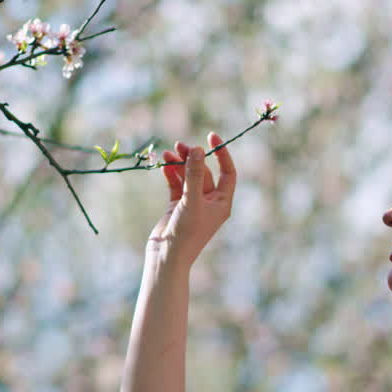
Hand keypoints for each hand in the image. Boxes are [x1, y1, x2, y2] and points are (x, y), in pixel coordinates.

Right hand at [147, 131, 236, 266]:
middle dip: (192, 158)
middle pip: (204, 172)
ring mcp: (193, 204)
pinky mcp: (177, 206)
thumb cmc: (186, 232)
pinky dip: (171, 174)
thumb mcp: (192, 200)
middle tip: (179, 145)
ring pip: (188, 177)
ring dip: (179, 164)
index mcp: (222, 203)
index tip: (210, 136)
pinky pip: (176, 185)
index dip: (221, 153)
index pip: (228, 172)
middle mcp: (210, 202)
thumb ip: (193, 174)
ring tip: (168, 153)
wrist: (167, 256)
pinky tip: (164, 165)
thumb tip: (197, 150)